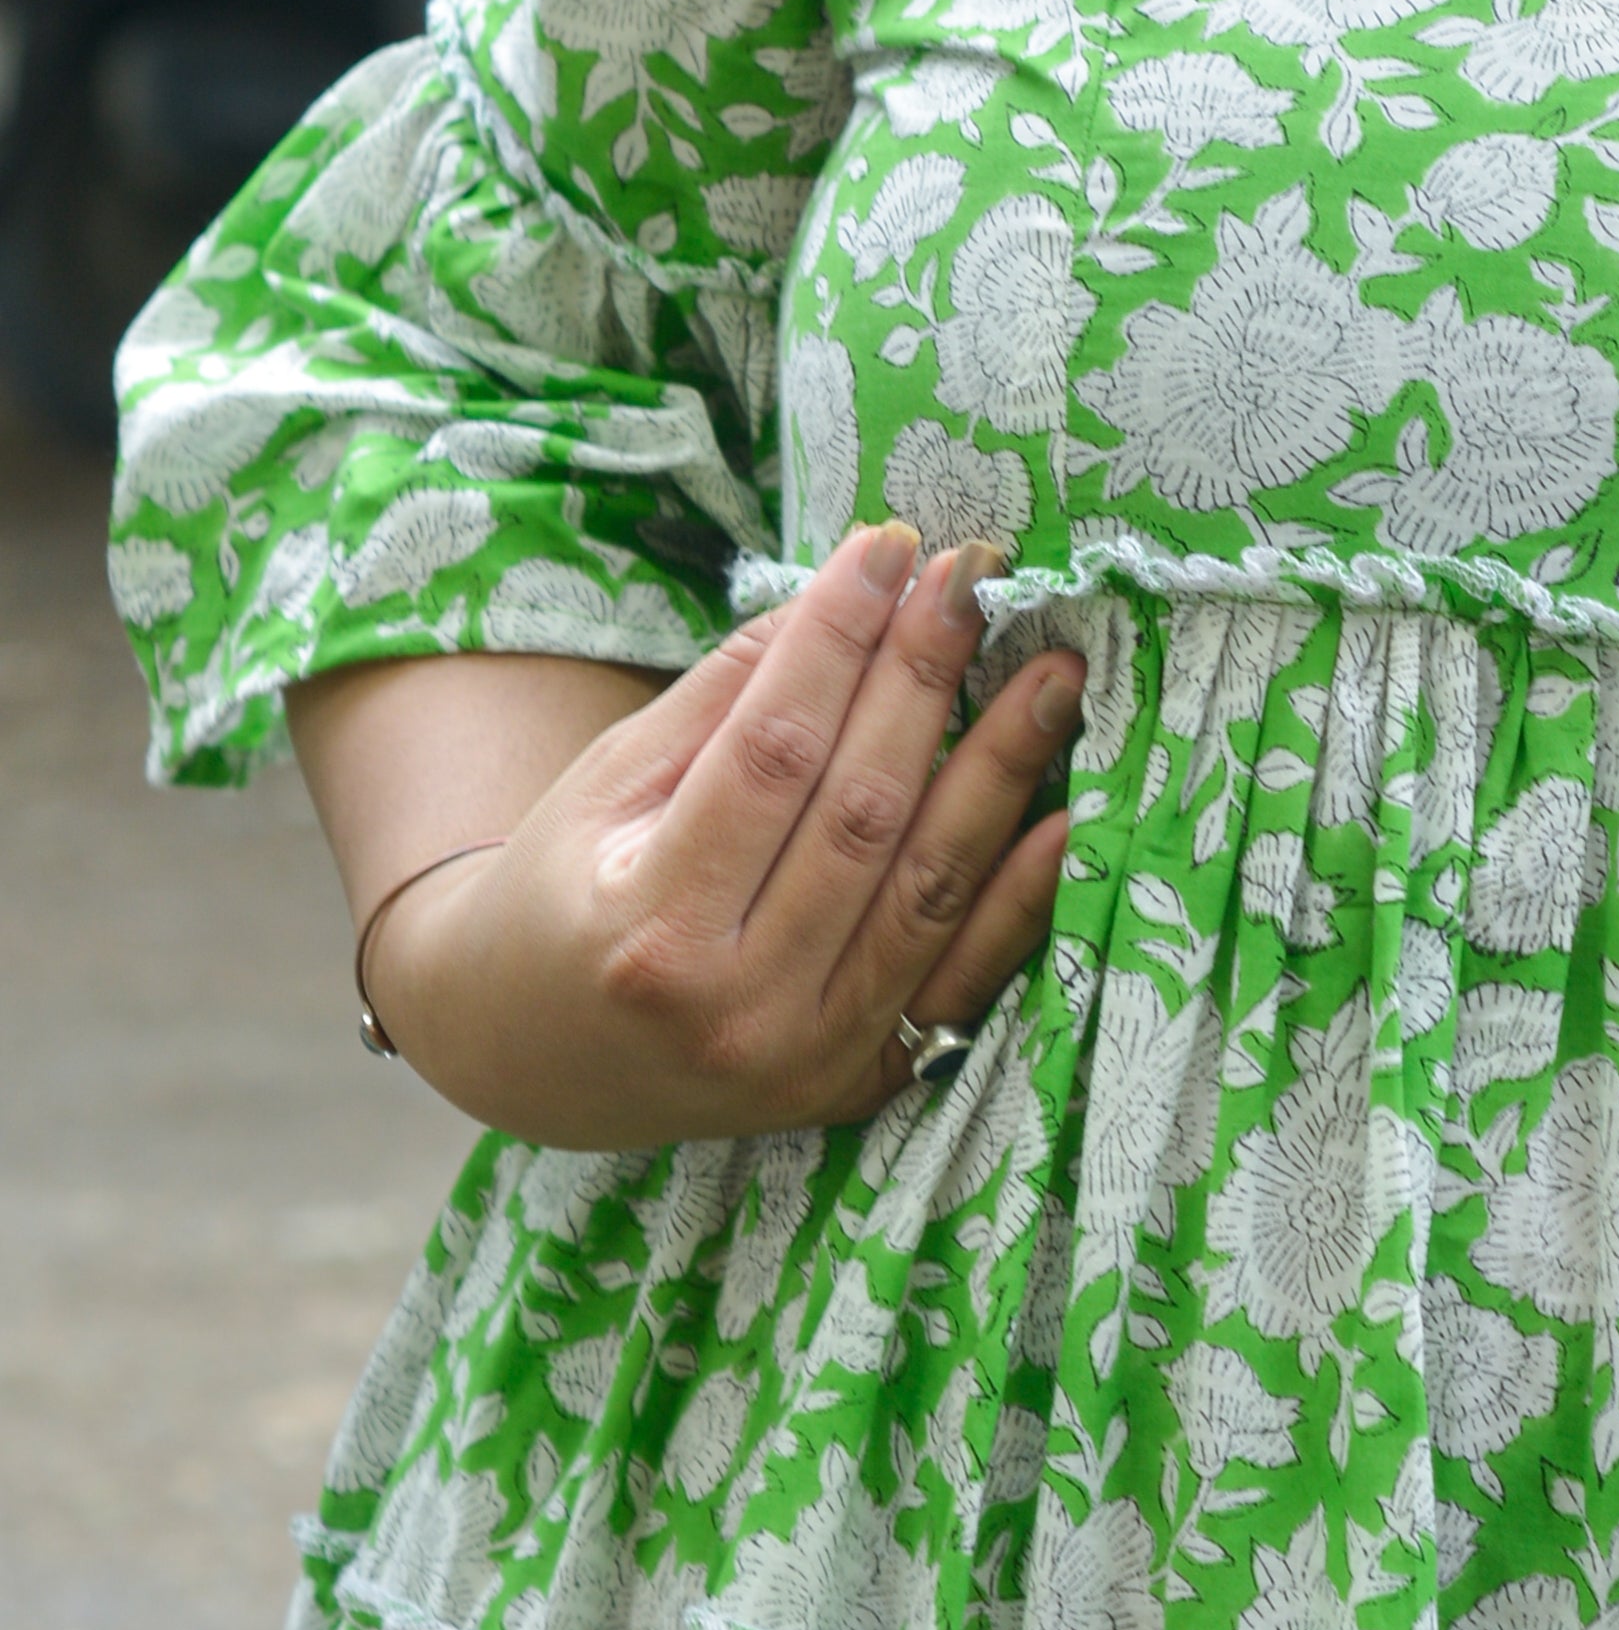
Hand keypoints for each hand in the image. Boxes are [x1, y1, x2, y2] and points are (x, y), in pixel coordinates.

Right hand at [362, 523, 1082, 1148]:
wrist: (541, 1058)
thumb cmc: (565, 896)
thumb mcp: (608, 787)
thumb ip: (723, 697)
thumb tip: (845, 590)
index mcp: (649, 926)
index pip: (770, 755)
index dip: (838, 643)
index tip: (889, 549)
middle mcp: (734, 1004)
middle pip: (862, 813)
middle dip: (927, 679)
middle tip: (975, 578)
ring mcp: (810, 1055)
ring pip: (928, 888)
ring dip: (1002, 770)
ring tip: (1055, 675)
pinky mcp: (863, 1079)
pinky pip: (964, 978)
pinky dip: (1022, 897)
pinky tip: (1067, 815)